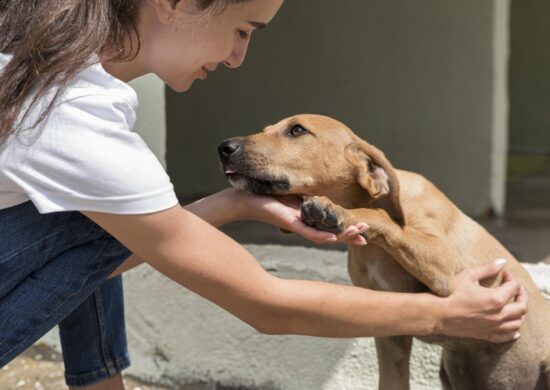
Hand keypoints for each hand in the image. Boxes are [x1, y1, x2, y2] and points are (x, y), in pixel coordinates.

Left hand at [236, 190, 367, 244]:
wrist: (242, 198)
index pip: (331, 224)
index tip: (364, 229)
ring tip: (360, 234)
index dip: (347, 228)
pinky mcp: (289, 222)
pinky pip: (308, 232)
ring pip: (324, 235)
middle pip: (331, 232)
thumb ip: (305, 191)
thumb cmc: (263, 192)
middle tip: (367, 234)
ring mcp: (297, 224)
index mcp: (306, 215)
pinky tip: (334, 238)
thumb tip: (319, 184)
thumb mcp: (290, 190)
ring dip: (342, 236)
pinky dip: (322, 235)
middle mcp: (304, 223)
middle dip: (350, 233)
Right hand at [436, 259, 527, 341]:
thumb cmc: (450, 293)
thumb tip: (502, 262)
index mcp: (495, 299)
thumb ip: (487, 268)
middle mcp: (498, 315)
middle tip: (515, 287)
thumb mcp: (468, 276)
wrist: (436, 313)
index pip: (514, 287)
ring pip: (517, 323)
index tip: (505, 273)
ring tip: (514, 304)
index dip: (511, 278)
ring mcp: (493, 327)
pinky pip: (507, 336)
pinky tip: (513, 327)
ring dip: (519, 312)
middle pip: (522, 306)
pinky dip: (514, 331)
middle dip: (521, 294)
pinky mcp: (486, 335)